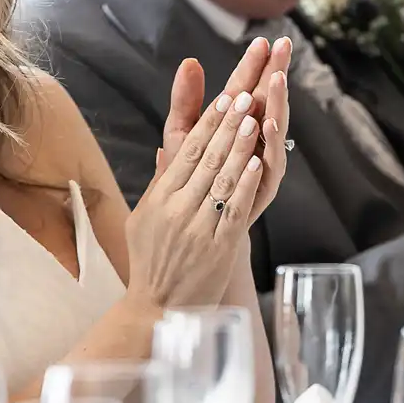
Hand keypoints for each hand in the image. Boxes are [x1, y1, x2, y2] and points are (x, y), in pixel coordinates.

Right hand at [128, 62, 265, 307]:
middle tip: (246, 94)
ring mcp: (196, 228)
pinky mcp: (217, 248)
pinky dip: (245, 185)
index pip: (186, 152)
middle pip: (206, 159)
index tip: (225, 98)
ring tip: (255, 119)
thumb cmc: (152, 260)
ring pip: (222, 180)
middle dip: (228, 125)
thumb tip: (168, 150)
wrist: (158, 308)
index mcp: (158, 198)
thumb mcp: (145, 217)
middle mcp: (175, 209)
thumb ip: (161, 183)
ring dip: (241, 147)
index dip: (208, 123)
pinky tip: (258, 164)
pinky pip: (233, 211)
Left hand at [159, 38, 292, 224]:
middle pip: (266, 104)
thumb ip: (186, 103)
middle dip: (274, 75)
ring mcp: (260, 168)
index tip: (263, 39)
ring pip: (273, 134)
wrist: (196, 239)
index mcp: (234, 127)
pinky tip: (268, 129)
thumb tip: (189, 63)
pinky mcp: (260, 193)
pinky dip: (270, 149)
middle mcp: (253, 144)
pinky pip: (269, 169)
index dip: (253, 65)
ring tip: (275, 82)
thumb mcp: (182, 141)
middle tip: (282, 48)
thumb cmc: (191, 185)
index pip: (246, 89)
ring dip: (276, 107)